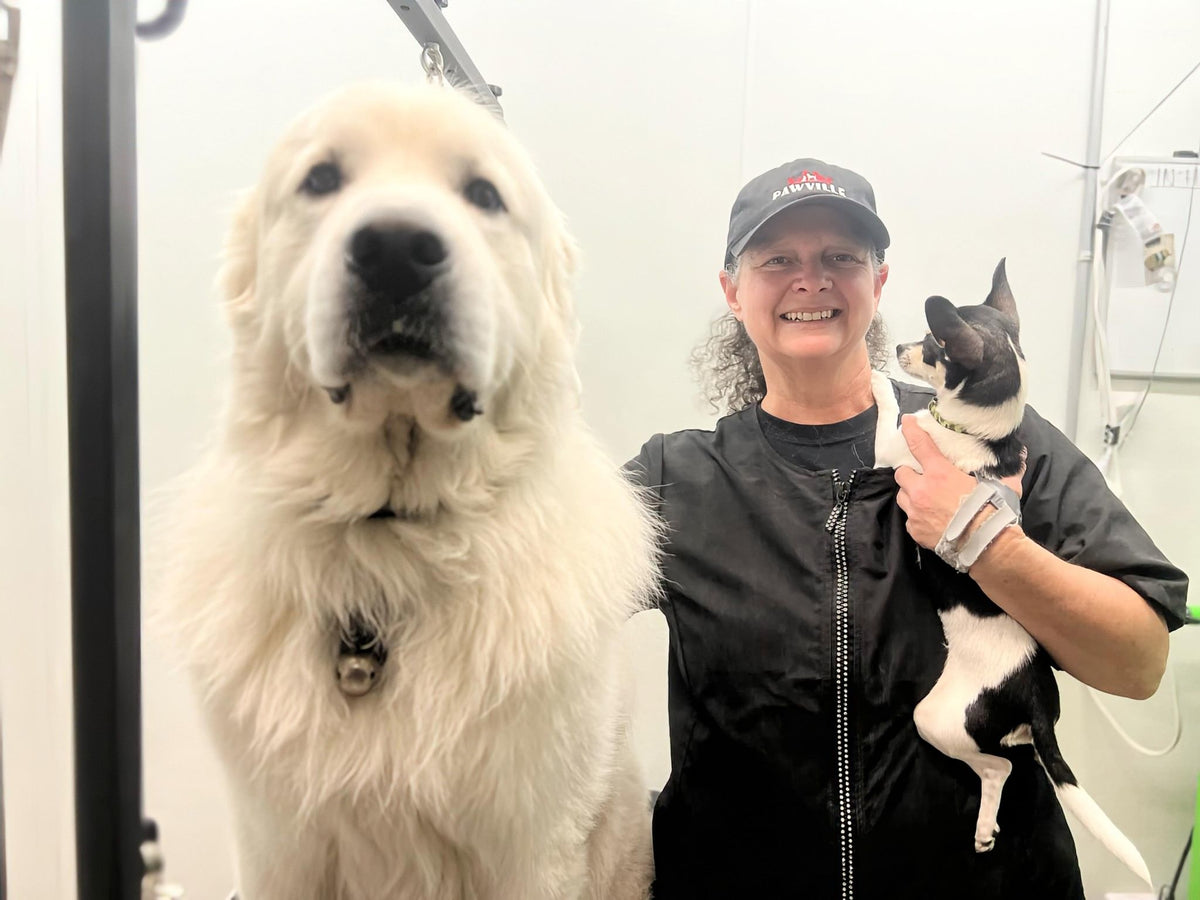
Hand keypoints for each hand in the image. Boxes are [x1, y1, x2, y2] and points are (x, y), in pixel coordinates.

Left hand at [893, 416, 1024, 550]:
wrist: (986, 545)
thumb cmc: (993, 513)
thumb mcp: (1003, 488)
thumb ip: (1008, 471)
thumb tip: (1022, 457)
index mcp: (940, 474)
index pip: (919, 445)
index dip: (911, 431)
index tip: (906, 422)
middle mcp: (922, 490)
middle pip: (902, 473)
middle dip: (910, 473)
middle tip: (922, 477)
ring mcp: (915, 511)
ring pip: (902, 496)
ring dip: (910, 494)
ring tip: (925, 499)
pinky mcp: (914, 530)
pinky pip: (909, 519)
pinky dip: (916, 516)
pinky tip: (930, 519)